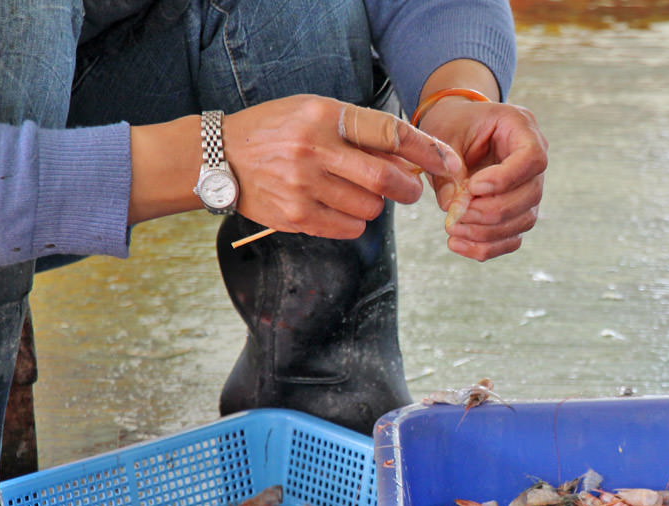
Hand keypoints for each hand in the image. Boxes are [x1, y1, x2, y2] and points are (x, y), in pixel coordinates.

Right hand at [223, 94, 465, 239]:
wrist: (219, 157)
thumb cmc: (278, 132)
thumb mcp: (316, 114)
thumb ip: (361, 134)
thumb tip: (411, 161)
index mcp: (324, 116)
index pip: (390, 134)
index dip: (427, 150)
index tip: (448, 162)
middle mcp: (314, 149)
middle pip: (386, 180)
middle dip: (409, 189)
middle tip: (410, 190)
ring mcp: (303, 186)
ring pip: (370, 208)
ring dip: (376, 205)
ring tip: (355, 192)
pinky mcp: (295, 216)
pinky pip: (349, 228)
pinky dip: (356, 222)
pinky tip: (339, 208)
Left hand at [418, 97, 547, 261]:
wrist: (456, 127)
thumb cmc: (453, 123)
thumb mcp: (444, 135)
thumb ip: (447, 168)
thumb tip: (452, 207)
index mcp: (521, 128)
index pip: (532, 158)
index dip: (506, 179)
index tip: (473, 187)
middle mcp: (533, 160)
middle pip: (530, 194)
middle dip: (491, 211)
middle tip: (456, 216)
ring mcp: (528, 188)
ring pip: (524, 220)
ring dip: (487, 233)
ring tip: (453, 230)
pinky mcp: (517, 211)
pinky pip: (512, 237)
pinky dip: (487, 247)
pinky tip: (458, 244)